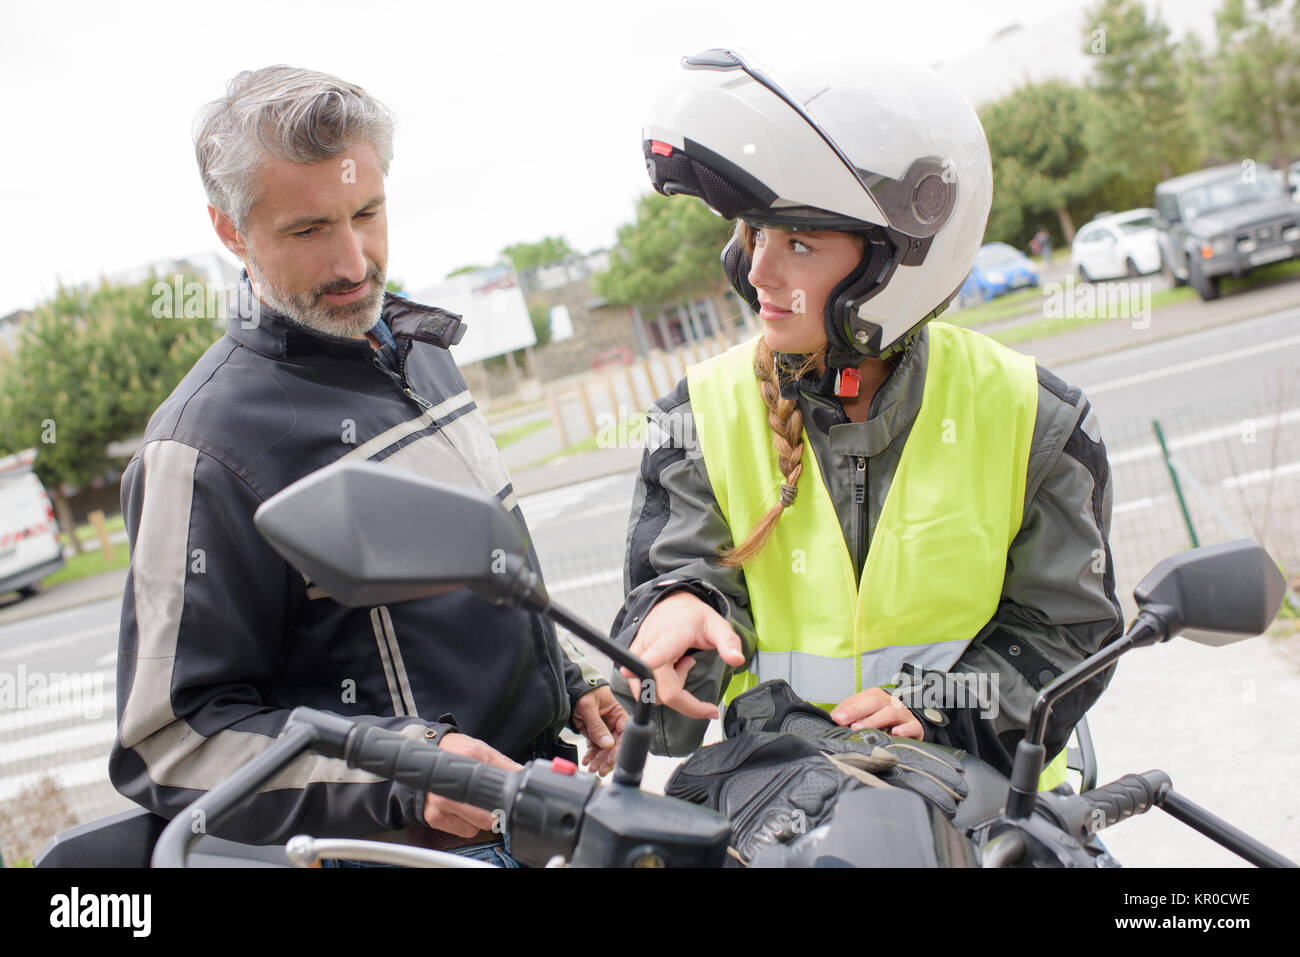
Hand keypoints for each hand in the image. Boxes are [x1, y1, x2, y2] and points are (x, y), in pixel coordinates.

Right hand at [422, 732, 520, 837]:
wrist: (424, 753)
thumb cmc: (453, 752)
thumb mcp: (481, 750)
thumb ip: (504, 764)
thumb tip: (523, 777)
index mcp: (471, 757)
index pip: (500, 787)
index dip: (507, 796)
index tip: (508, 798)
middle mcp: (453, 781)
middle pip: (492, 815)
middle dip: (495, 809)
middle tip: (486, 797)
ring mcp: (442, 801)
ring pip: (480, 826)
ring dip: (481, 818)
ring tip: (471, 800)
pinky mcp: (435, 817)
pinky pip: (466, 831)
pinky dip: (467, 824)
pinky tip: (460, 808)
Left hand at [572, 685, 627, 776]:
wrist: (570, 688)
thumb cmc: (583, 691)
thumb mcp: (589, 707)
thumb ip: (597, 726)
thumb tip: (607, 744)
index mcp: (618, 712)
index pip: (624, 733)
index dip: (620, 748)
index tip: (613, 759)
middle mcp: (613, 722)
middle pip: (615, 744)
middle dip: (608, 758)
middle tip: (601, 769)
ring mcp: (604, 728)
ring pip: (605, 748)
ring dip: (599, 760)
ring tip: (592, 768)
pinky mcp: (594, 733)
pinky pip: (595, 746)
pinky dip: (592, 755)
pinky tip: (588, 760)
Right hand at [620, 591, 746, 720]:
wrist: (670, 604)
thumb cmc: (692, 617)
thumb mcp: (716, 625)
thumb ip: (728, 642)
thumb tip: (737, 660)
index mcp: (670, 637)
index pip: (657, 654)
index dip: (648, 665)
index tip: (629, 672)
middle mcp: (647, 648)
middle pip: (662, 692)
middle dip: (686, 700)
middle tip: (694, 669)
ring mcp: (636, 657)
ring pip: (652, 695)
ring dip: (672, 691)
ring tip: (681, 665)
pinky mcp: (630, 664)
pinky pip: (646, 691)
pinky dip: (662, 688)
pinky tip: (670, 669)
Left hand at [830, 687, 923, 739]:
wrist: (911, 728)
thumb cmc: (883, 723)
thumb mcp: (866, 717)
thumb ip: (850, 717)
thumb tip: (833, 720)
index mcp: (876, 697)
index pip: (860, 698)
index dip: (847, 708)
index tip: (835, 718)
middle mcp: (890, 702)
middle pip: (873, 702)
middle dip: (856, 711)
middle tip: (842, 722)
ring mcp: (903, 714)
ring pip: (890, 712)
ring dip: (874, 720)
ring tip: (860, 728)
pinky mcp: (915, 728)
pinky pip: (912, 727)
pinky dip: (904, 729)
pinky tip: (895, 733)